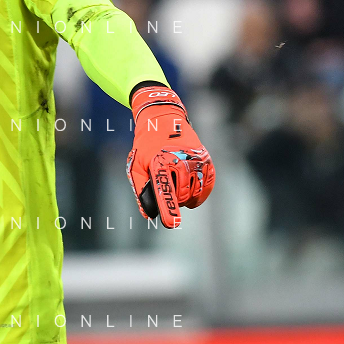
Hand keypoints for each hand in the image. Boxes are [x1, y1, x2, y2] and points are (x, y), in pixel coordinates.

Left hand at [126, 86, 214, 228]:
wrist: (163, 120)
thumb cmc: (146, 146)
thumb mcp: (136, 165)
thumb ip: (141, 189)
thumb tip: (148, 214)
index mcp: (159, 162)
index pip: (164, 189)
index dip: (168, 208)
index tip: (171, 223)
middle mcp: (180, 159)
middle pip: (181, 194)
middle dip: (175, 202)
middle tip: (169, 196)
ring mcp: (195, 159)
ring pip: (196, 191)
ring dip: (188, 200)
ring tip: (179, 195)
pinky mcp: (206, 159)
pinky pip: (208, 184)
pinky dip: (201, 194)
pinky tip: (193, 196)